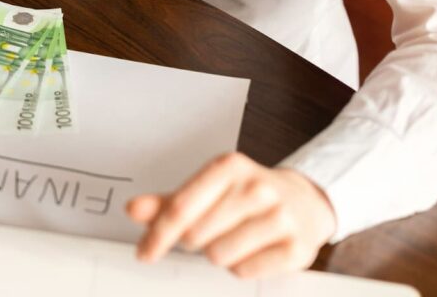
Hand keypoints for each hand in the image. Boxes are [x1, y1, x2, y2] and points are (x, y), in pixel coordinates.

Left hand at [126, 152, 335, 277]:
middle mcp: (256, 187)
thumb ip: (168, 202)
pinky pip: (245, 271)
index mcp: (228, 167)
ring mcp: (280, 217)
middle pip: (196, 236)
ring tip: (234, 239)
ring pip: (219, 256)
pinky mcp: (296, 247)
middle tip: (209, 233)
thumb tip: (132, 209)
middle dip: (194, 242)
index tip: (144, 252)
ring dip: (218, 254)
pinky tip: (253, 250)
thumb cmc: (245, 195)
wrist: (304, 201)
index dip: (157, 235)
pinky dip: (242, 266)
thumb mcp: (207, 189)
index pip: (179, 208)